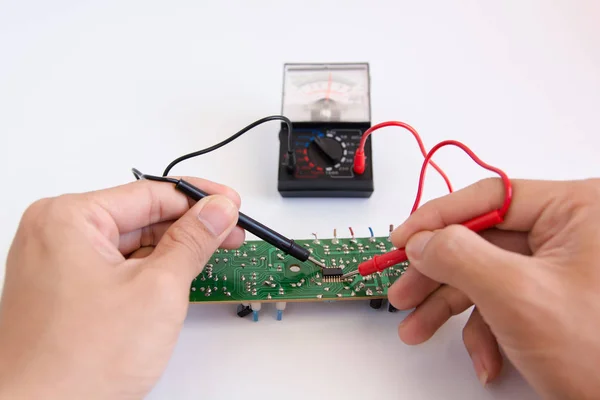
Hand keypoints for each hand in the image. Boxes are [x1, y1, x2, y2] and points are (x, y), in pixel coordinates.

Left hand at [0, 178, 243, 398]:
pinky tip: (179, 274)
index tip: (229, 205)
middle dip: (189, 227)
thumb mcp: (157, 290)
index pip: (150, 193)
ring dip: (172, 250)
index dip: (199, 199)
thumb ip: (193, 241)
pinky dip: (150, 270)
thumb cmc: (76, 364)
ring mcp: (58, 263)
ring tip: (211, 255)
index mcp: (68, 218)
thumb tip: (217, 212)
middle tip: (229, 232)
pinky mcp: (66, 289)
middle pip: (140, 216)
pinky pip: (117, 266)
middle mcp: (56, 234)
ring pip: (130, 243)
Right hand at [387, 178, 599, 398]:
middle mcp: (572, 231)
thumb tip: (422, 241)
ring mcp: (566, 267)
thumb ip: (459, 257)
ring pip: (488, 273)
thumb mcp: (517, 296)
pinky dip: (487, 330)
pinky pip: (507, 300)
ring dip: (451, 305)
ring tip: (418, 329)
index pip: (490, 197)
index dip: (437, 218)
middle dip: (438, 274)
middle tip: (404, 292)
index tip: (402, 240)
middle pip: (482, 239)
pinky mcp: (558, 297)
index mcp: (578, 210)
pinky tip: (485, 359)